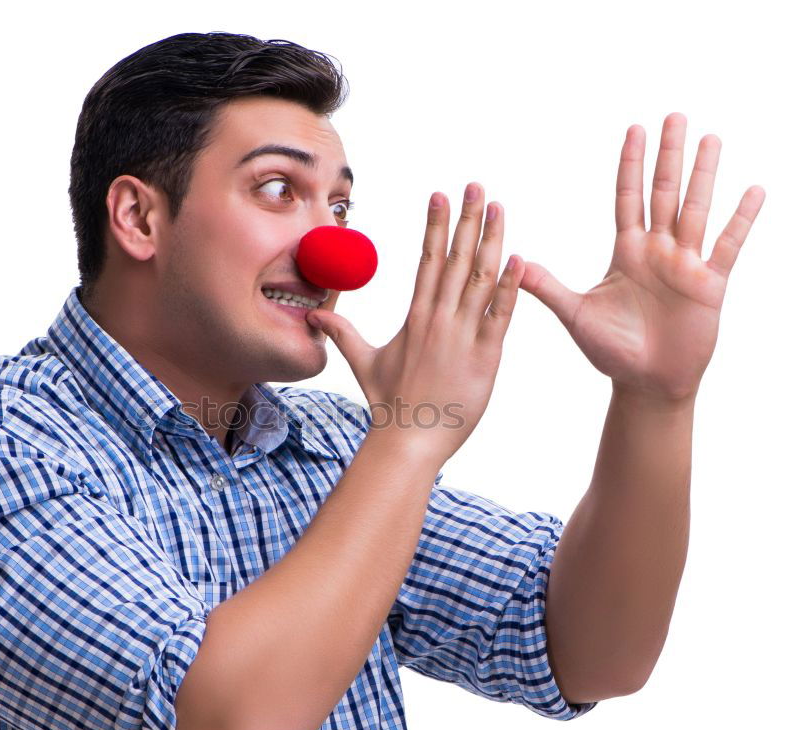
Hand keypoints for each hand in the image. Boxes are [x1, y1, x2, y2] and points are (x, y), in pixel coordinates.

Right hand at [307, 184, 523, 465]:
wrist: (409, 441)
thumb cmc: (389, 404)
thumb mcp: (362, 363)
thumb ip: (343, 335)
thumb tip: (315, 318)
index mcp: (415, 316)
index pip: (427, 259)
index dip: (435, 225)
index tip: (441, 195)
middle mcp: (438, 318)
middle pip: (456, 258)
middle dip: (467, 219)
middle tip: (477, 185)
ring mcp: (462, 335)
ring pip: (481, 278)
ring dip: (492, 240)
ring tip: (499, 208)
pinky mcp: (485, 356)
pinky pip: (500, 314)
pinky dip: (511, 286)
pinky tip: (519, 258)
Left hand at [519, 113, 764, 403]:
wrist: (645, 382)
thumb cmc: (611, 351)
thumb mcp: (575, 314)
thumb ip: (547, 288)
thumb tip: (513, 264)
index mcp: (626, 253)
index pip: (628, 198)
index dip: (630, 165)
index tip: (634, 129)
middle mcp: (658, 251)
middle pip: (664, 193)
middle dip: (668, 156)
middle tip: (673, 116)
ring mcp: (686, 265)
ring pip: (697, 209)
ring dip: (703, 175)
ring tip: (710, 138)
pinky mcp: (710, 285)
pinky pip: (728, 245)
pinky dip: (741, 219)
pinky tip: (754, 190)